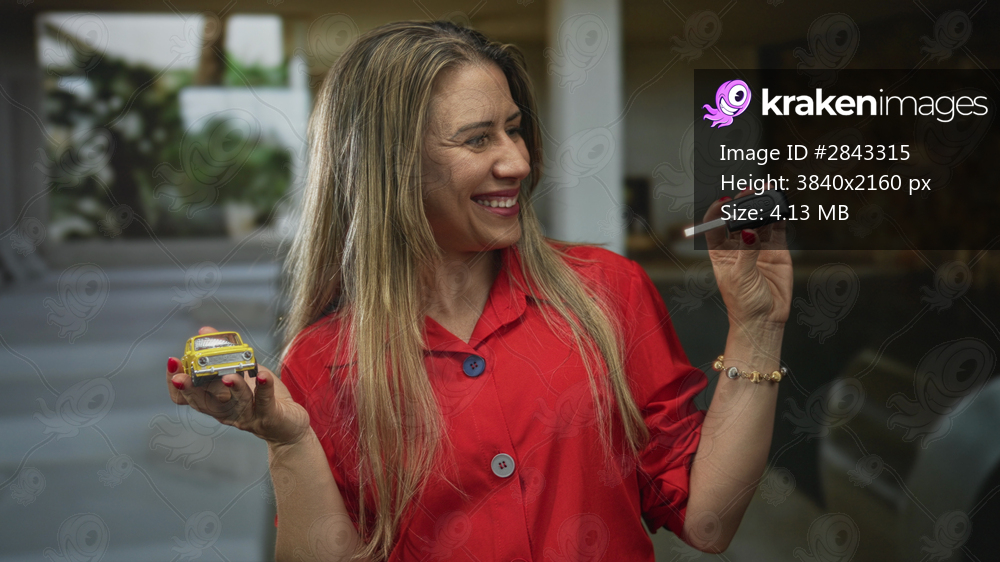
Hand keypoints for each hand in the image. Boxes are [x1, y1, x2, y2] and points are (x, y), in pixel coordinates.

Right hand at [166, 326, 310, 446]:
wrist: (289, 425)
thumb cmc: (261, 397)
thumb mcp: (242, 373)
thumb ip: (224, 353)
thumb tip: (204, 331)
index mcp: (216, 401)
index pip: (187, 398)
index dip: (176, 384)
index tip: (172, 363)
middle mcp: (227, 412)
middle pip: (204, 403)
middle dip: (191, 389)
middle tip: (182, 376)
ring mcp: (247, 416)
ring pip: (236, 403)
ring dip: (233, 388)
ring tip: (228, 376)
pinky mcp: (269, 416)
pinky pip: (265, 402)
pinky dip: (264, 388)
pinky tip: (263, 375)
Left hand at [703, 187, 792, 331]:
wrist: (765, 319)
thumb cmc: (744, 303)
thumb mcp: (740, 277)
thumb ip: (746, 253)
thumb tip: (750, 231)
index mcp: (720, 251)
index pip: (715, 225)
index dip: (718, 212)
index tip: (724, 202)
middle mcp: (738, 245)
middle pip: (738, 218)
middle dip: (743, 203)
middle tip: (751, 192)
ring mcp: (758, 245)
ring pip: (759, 219)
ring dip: (763, 206)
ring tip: (768, 193)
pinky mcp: (776, 249)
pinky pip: (777, 227)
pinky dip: (778, 215)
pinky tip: (779, 204)